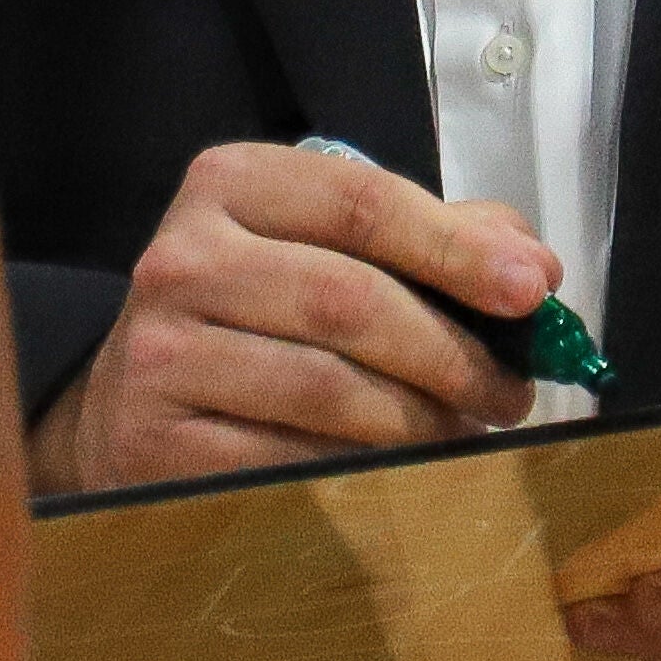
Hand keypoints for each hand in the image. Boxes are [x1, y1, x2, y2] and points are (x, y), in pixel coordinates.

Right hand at [24, 140, 548, 493]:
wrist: (127, 404)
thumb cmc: (252, 316)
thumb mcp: (326, 247)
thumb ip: (432, 238)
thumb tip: (532, 264)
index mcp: (231, 184)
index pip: (363, 203)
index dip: (458, 248)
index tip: (533, 290)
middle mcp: (181, 257)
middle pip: (351, 301)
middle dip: (452, 354)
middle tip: (509, 393)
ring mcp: (158, 353)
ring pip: (328, 390)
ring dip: (420, 422)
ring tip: (462, 435)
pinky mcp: (153, 442)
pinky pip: (288, 463)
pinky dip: (362, 475)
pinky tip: (393, 475)